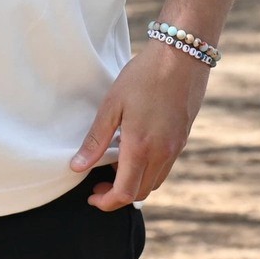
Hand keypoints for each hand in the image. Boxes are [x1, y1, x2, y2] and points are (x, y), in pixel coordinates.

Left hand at [69, 41, 210, 211]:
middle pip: (140, 193)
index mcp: (141, 147)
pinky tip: (134, 150)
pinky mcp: (182, 139)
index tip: (91, 196)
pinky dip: (147, 170)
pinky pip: (164, 167)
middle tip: (97, 184)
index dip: (106, 202)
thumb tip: (76, 167)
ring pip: (154, 182)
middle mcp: (162, 154)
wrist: (182, 56)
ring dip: (133, 183)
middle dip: (117, 196)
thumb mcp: (112, 104)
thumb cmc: (144, 76)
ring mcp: (176, 148)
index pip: (124, 193)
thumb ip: (96, 139)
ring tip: (114, 165)